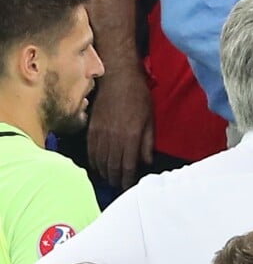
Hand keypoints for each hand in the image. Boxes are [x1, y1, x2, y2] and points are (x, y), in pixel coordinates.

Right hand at [87, 66, 153, 189]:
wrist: (118, 76)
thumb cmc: (139, 96)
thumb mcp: (150, 120)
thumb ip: (148, 143)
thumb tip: (145, 162)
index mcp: (131, 137)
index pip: (127, 166)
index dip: (127, 180)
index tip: (128, 188)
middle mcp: (114, 137)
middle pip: (112, 166)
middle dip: (115, 180)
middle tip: (118, 187)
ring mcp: (101, 132)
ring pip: (100, 160)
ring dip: (105, 173)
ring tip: (109, 180)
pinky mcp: (91, 127)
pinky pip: (91, 150)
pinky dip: (94, 161)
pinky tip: (98, 166)